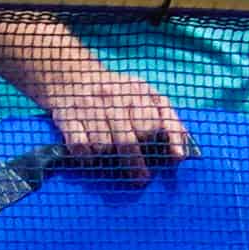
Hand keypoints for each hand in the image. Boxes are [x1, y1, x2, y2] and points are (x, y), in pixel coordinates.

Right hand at [36, 69, 193, 183]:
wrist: (72, 74)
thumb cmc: (118, 91)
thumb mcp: (147, 95)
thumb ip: (169, 119)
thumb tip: (181, 155)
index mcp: (137, 91)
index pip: (153, 125)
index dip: (161, 145)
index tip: (168, 161)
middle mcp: (114, 98)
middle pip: (128, 141)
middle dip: (136, 162)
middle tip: (141, 176)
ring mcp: (90, 108)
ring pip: (103, 147)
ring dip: (109, 159)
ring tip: (113, 159)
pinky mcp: (67, 118)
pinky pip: (80, 147)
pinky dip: (86, 157)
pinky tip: (91, 156)